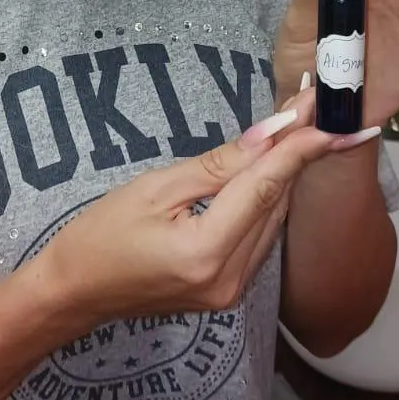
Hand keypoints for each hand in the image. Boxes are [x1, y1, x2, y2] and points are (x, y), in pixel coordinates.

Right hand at [39, 94, 344, 332]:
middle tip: (310, 107)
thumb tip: (268, 134)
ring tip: (300, 128)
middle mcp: (229, 278)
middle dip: (295, 153)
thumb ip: (217, 164)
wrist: (75, 292)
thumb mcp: (154, 188)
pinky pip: (260, 237)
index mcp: (205, 251)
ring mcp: (232, 291)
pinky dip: (266, 201)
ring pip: (273, 220)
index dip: (296, 147)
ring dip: (284, 175)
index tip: (323, 114)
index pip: (263, 187)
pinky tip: (272, 169)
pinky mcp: (229, 292)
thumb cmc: (101, 235)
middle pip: (274, 203)